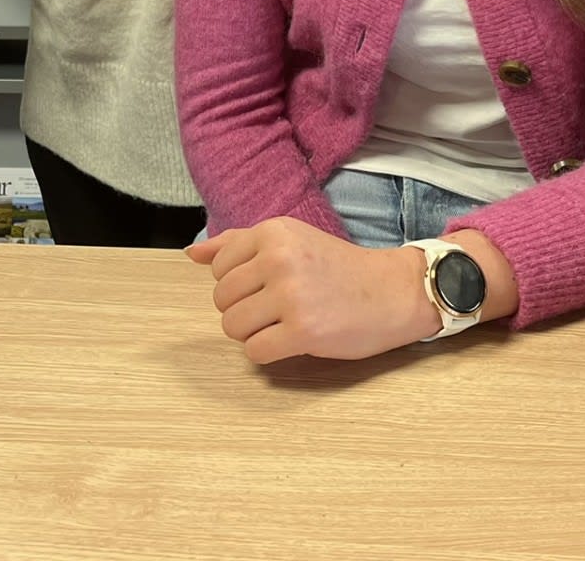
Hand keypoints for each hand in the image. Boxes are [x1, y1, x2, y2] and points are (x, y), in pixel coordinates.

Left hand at [187, 217, 438, 362]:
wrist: (393, 291)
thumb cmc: (338, 267)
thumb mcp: (291, 239)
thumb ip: (239, 244)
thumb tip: (192, 253)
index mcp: (273, 232)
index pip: (219, 268)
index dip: (239, 284)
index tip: (269, 284)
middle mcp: (279, 259)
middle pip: (222, 301)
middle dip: (244, 310)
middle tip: (278, 307)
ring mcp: (291, 296)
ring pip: (233, 327)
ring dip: (254, 333)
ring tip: (283, 324)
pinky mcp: (303, 331)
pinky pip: (255, 352)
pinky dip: (268, 353)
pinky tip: (292, 341)